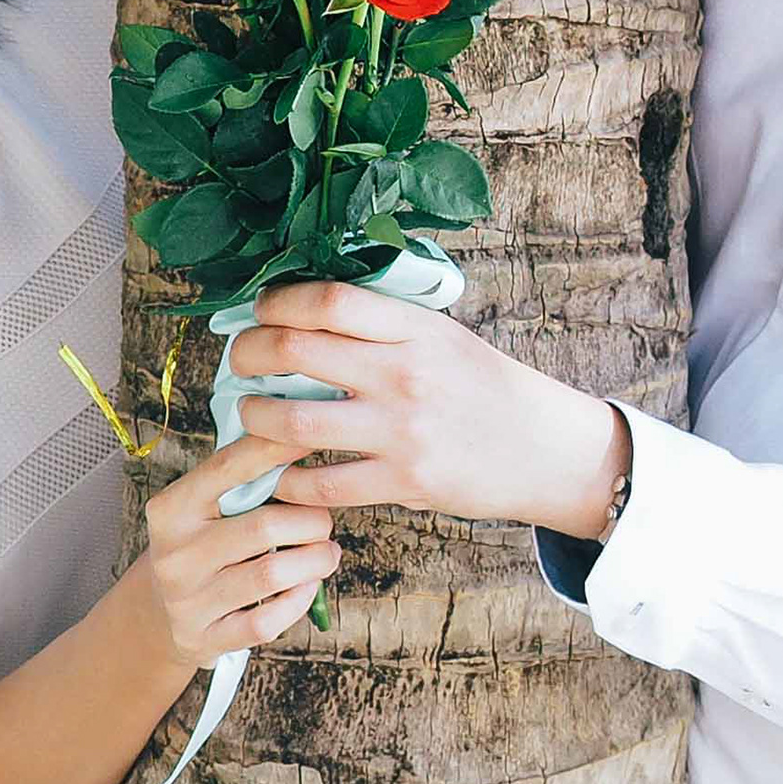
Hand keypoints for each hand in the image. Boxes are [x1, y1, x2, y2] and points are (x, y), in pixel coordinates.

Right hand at [108, 431, 340, 670]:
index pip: (229, 467)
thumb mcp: (201, 507)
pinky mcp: (203, 638)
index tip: (315, 435)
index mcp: (172, 508)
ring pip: (272, 574)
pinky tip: (305, 586)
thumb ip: (240, 477)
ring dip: (315, 561)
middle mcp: (175, 552)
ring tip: (325, 552)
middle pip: (264, 526)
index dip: (278, 448)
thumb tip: (300, 433)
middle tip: (323, 521)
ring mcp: (186, 600)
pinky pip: (268, 620)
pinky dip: (298, 601)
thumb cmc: (198, 547)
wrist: (154, 615)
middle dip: (312, 520)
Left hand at [222, 279, 628, 535]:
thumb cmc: (485, 387)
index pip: (328, 300)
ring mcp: (401, 430)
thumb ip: (385, 323)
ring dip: (254, 417)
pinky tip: (281, 474)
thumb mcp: (444, 336)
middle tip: (239, 361)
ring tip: (248, 414)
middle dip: (249, 354)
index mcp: (415, 328)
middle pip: (295, 351)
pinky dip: (288, 480)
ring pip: (293, 422)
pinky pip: (321, 483)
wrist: (543, 448)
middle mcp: (404, 373)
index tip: (260, 310)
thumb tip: (308, 310)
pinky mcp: (403, 481)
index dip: (277, 302)